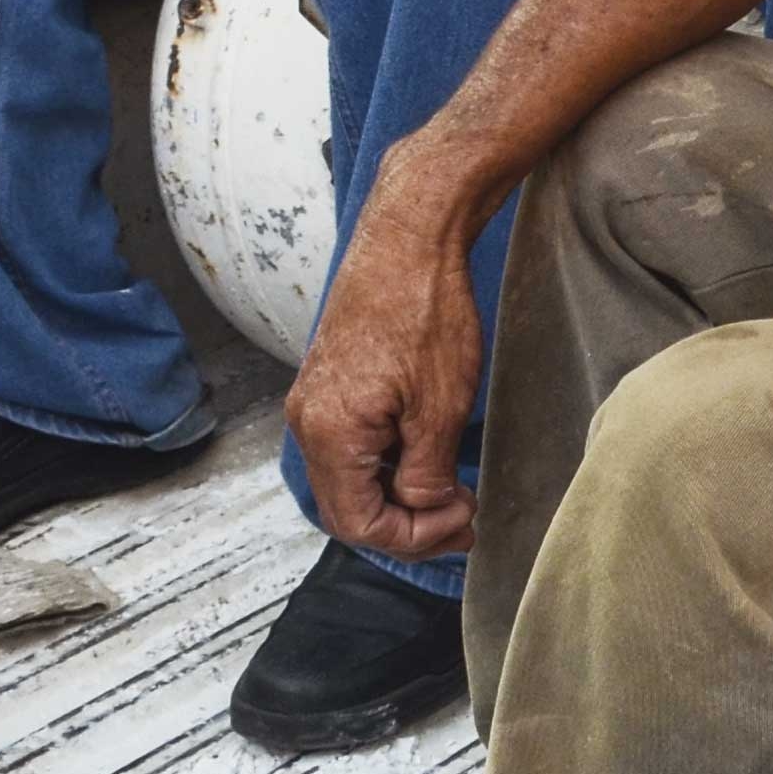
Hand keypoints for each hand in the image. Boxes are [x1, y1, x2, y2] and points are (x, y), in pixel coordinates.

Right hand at [286, 148, 495, 556]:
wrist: (409, 236)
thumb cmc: (423, 309)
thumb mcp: (438, 408)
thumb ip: (426, 474)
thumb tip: (425, 510)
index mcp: (328, 433)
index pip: (359, 524)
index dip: (414, 537)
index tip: (461, 521)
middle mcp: (308, 421)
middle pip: (350, 507)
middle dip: (408, 524)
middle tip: (464, 519)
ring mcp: (317, 400)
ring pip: (352, 478)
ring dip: (399, 496)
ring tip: (453, 494)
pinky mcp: (333, 382)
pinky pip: (353, 445)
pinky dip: (390, 465)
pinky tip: (428, 457)